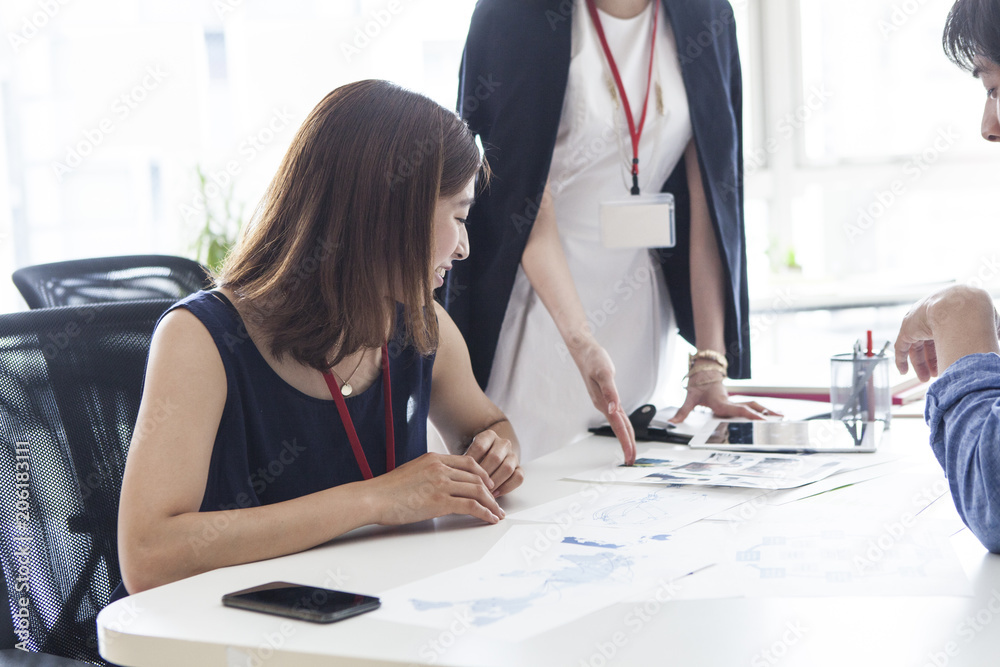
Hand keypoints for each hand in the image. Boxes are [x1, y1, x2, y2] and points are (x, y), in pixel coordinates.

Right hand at [369, 452, 503, 525]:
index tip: (488, 485)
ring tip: (497, 514)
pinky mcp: (440, 501)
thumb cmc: (386, 490)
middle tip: (496, 502)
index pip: (468, 462)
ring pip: (477, 491)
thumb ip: (429, 473)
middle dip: (490, 492)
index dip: (482, 474)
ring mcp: (441, 484)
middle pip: (477, 477)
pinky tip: (489, 519)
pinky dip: (484, 513)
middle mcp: (440, 468)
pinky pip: (471, 506)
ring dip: (491, 504)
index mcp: (434, 458)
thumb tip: (438, 484)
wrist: (374, 498)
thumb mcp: (411, 471)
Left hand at [465, 429, 523, 496]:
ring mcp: (513, 456)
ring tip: (484, 493)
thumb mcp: (467, 455)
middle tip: (474, 487)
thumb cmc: (473, 459)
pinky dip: (506, 487)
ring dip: (495, 482)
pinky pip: (518, 477)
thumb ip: (463, 462)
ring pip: (507, 468)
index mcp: (489, 436)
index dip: (471, 463)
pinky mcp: (519, 468)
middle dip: (483, 475)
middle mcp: (503, 443)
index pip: (480, 447)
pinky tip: (495, 494)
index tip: (463, 475)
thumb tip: (456, 474)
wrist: (489, 457)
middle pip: (495, 458)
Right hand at [568, 337, 635, 464]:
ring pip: (619, 423)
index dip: (625, 442)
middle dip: (626, 445)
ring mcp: (604, 402)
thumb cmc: (593, 359)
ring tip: (630, 450)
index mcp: (603, 402)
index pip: (618, 426)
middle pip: (619, 429)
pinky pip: (617, 415)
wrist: (583, 351)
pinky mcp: (606, 397)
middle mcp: (604, 405)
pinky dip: (623, 425)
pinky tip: (624, 429)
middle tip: (631, 460)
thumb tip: (613, 409)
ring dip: (625, 437)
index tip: (630, 456)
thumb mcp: (604, 373)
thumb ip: (610, 392)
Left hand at [669, 376, 775, 423]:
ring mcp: (734, 401)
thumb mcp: (689, 397)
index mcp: (721, 403)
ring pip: (753, 405)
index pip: (737, 410)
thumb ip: (682, 411)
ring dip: (767, 410)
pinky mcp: (735, 401)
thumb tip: (673, 422)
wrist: (703, 370)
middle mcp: (730, 401)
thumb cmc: (698, 383)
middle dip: (766, 413)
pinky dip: (762, 409)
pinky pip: (750, 406)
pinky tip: (771, 413)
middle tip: (781, 418)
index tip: (761, 420)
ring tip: (782, 415)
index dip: (749, 415)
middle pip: (751, 407)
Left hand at [895, 286, 999, 381]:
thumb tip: (997, 338)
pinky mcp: (908, 327)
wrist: (962, 306)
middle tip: (935, 374)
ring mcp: (919, 322)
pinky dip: (901, 359)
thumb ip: (992, 332)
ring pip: (916, 346)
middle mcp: (933, 318)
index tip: (951, 364)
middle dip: (932, 360)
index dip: (947, 351)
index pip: (945, 336)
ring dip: (919, 363)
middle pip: (929, 342)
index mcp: (949, 316)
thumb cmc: (978, 315)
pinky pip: (901, 346)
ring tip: (924, 378)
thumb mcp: (990, 324)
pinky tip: (902, 371)